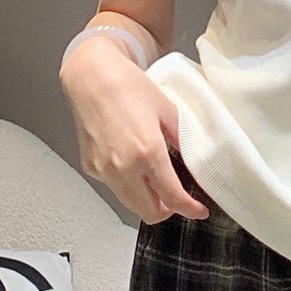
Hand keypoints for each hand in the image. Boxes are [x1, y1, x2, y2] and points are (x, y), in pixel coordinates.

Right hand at [61, 42, 209, 224]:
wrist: (91, 77)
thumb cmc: (130, 87)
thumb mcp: (167, 111)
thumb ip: (183, 141)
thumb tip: (195, 163)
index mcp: (148, 153)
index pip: (172, 198)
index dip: (190, 209)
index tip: (199, 211)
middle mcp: (123, 168)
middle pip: (150, 213)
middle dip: (168, 210)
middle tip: (177, 197)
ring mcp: (104, 170)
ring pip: (130, 204)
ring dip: (147, 201)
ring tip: (156, 182)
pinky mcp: (91, 167)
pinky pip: (114, 188)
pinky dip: (128, 185)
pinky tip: (132, 164)